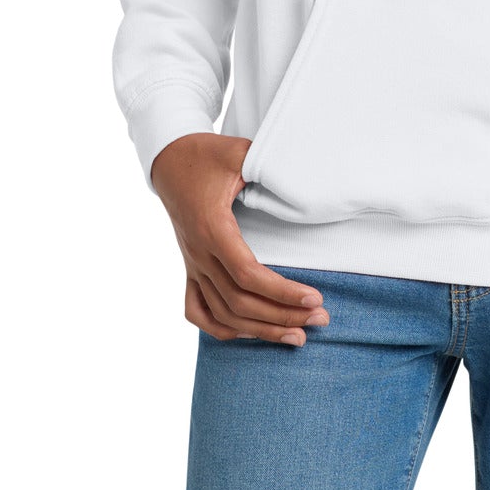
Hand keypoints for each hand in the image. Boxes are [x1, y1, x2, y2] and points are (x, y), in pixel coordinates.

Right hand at [150, 133, 329, 344]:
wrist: (168, 159)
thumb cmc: (207, 154)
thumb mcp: (240, 153)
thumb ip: (268, 165)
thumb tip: (303, 179)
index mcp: (213, 229)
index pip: (248, 275)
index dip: (282, 292)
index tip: (315, 298)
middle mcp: (200, 254)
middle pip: (241, 302)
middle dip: (283, 316)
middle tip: (321, 320)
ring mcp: (193, 264)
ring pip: (223, 313)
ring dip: (261, 330)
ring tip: (298, 336)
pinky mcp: (190, 267)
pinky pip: (197, 310)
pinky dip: (222, 328)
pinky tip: (249, 334)